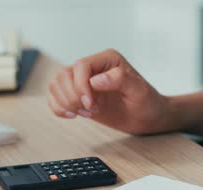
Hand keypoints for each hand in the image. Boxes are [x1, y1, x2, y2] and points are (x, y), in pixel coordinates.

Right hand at [47, 49, 177, 134]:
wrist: (146, 117)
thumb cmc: (146, 102)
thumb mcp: (139, 90)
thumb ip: (120, 80)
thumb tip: (96, 80)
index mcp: (106, 59)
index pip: (80, 66)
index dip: (80, 86)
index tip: (91, 105)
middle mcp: (92, 67)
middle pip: (64, 75)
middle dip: (72, 96)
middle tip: (90, 111)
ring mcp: (82, 82)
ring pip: (56, 84)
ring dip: (65, 102)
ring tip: (85, 113)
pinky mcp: (77, 96)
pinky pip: (55, 97)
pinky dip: (58, 108)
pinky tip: (73, 116)